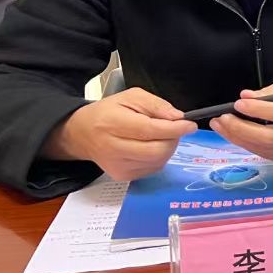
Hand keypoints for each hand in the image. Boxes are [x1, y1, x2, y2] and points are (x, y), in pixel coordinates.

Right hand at [42, 87, 195, 180]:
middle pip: (156, 150)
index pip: (151, 130)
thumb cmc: (108, 112)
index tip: (190, 125)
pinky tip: (150, 147)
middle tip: (175, 129)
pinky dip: (159, 157)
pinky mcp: (122, 176)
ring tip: (159, 136)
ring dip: (167, 148)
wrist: (82, 134)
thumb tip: (177, 118)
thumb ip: (156, 105)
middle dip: (173, 139)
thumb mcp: (131, 97)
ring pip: (157, 161)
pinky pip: (152, 168)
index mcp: (113, 124)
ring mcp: (117, 166)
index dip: (175, 129)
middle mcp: (113, 148)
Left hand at [211, 80, 272, 159]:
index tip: (238, 103)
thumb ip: (268, 92)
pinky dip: (242, 142)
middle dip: (241, 128)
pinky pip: (258, 151)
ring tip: (219, 124)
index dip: (258, 110)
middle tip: (222, 118)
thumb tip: (245, 96)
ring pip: (259, 147)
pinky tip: (230, 132)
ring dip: (235, 136)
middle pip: (267, 137)